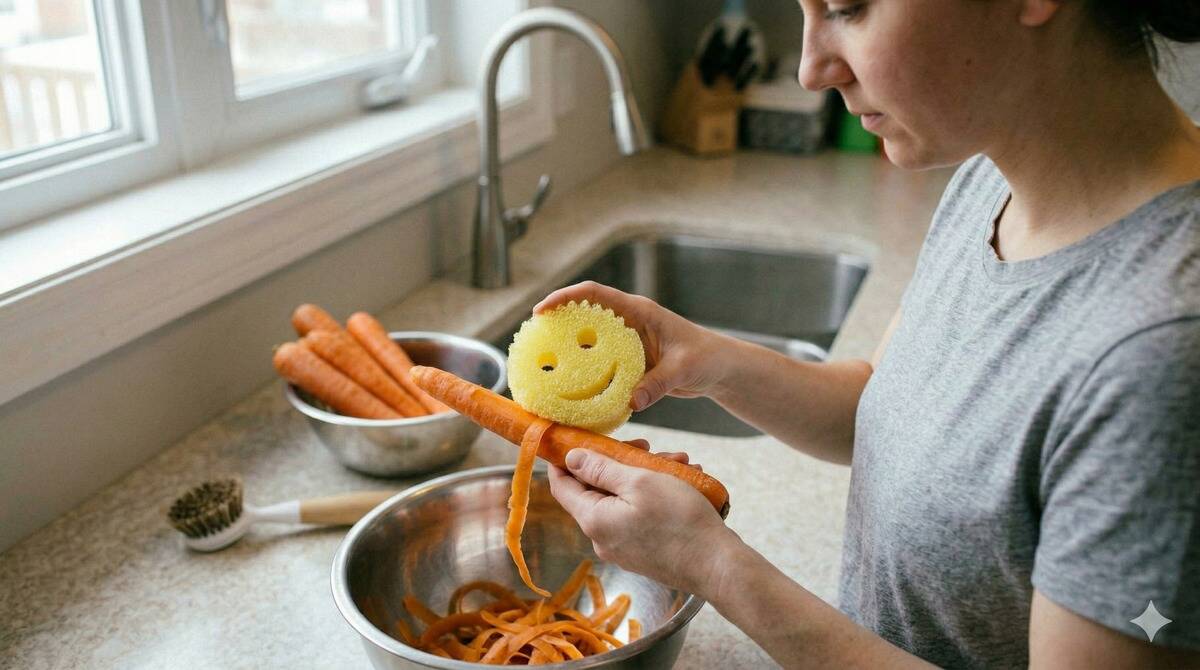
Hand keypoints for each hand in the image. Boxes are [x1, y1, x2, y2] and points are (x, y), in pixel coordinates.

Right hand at [535, 282, 735, 409]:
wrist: (720, 369)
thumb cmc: (707, 358)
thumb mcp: (684, 369)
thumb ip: (659, 383)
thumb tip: (632, 402)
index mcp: (639, 311)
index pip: (595, 294)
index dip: (565, 298)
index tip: (541, 310)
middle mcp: (628, 323)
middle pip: (584, 315)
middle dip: (557, 323)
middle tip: (532, 340)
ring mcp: (627, 343)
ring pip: (589, 341)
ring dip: (568, 350)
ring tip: (543, 366)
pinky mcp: (629, 362)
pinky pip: (600, 364)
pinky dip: (586, 374)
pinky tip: (572, 391)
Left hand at [547, 439, 734, 596]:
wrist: (716, 565)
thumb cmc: (680, 521)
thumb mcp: (639, 482)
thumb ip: (601, 468)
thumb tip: (570, 458)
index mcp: (593, 520)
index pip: (561, 485)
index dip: (563, 459)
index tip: (574, 438)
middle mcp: (602, 538)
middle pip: (596, 489)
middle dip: (621, 461)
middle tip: (647, 445)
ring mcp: (622, 548)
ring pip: (623, 499)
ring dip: (646, 475)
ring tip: (678, 462)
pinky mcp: (642, 552)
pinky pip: (638, 515)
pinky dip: (655, 495)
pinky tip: (682, 482)